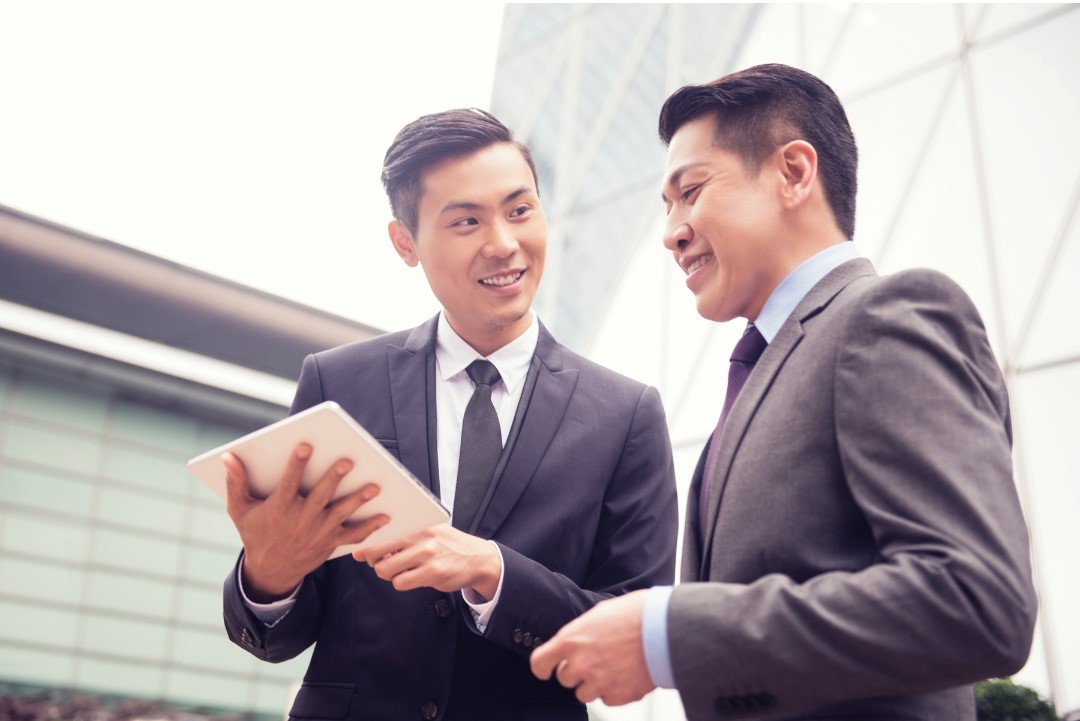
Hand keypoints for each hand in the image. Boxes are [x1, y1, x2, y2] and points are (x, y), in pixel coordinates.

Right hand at [225, 443, 387, 601]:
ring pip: (341, 514)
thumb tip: (228, 456)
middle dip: (333, 478)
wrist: (271, 570)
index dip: (295, 465)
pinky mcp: (330, 542)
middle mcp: (300, 520)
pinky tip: (385, 515)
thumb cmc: (255, 533)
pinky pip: (353, 535)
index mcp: (277, 509)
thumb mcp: (239, 509)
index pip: (288, 483)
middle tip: (348, 461)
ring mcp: (318, 532)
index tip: (305, 446)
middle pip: (320, 496)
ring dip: (358, 500)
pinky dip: (370, 527)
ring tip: (374, 486)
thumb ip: (235, 482)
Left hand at [355, 523, 501, 599]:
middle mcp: (421, 536)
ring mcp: (426, 554)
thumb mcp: (426, 534)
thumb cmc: (448, 546)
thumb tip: (359, 552)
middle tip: (382, 562)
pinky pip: (400, 583)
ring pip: (385, 569)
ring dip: (389, 574)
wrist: (478, 559)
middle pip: (375, 551)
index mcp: (417, 523)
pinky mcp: (432, 573)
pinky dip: (402, 583)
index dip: (367, 544)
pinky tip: (413, 577)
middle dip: (374, 561)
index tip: (365, 551)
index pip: (380, 531)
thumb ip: (395, 540)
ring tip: (401, 570)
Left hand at [530, 590, 655, 705]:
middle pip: (565, 679)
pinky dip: (614, 691)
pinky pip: (608, 700)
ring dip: (594, 683)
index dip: (542, 668)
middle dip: (576, 671)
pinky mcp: (619, 695)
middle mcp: (581, 663)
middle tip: (595, 659)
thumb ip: (582, 632)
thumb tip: (577, 641)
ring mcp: (599, 681)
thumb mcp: (599, 614)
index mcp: (572, 639)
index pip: (540, 661)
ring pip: (584, 694)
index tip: (545, 670)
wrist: (665, 627)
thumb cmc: (636, 614)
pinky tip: (626, 674)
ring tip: (612, 666)